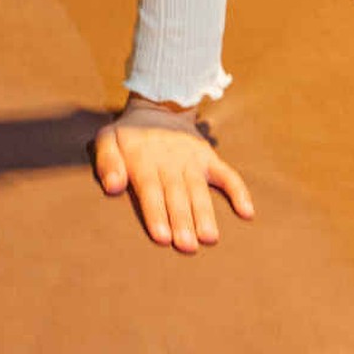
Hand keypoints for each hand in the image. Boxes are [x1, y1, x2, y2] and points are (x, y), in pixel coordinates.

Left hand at [92, 101, 254, 253]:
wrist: (158, 107)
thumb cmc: (129, 134)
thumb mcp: (107, 139)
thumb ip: (107, 162)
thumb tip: (112, 187)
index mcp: (143, 159)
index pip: (150, 189)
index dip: (156, 213)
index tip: (161, 237)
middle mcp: (170, 161)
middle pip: (176, 194)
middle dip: (182, 220)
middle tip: (187, 246)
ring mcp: (192, 160)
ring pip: (199, 190)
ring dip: (205, 214)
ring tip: (209, 238)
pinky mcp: (209, 158)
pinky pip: (227, 175)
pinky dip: (238, 191)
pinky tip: (247, 212)